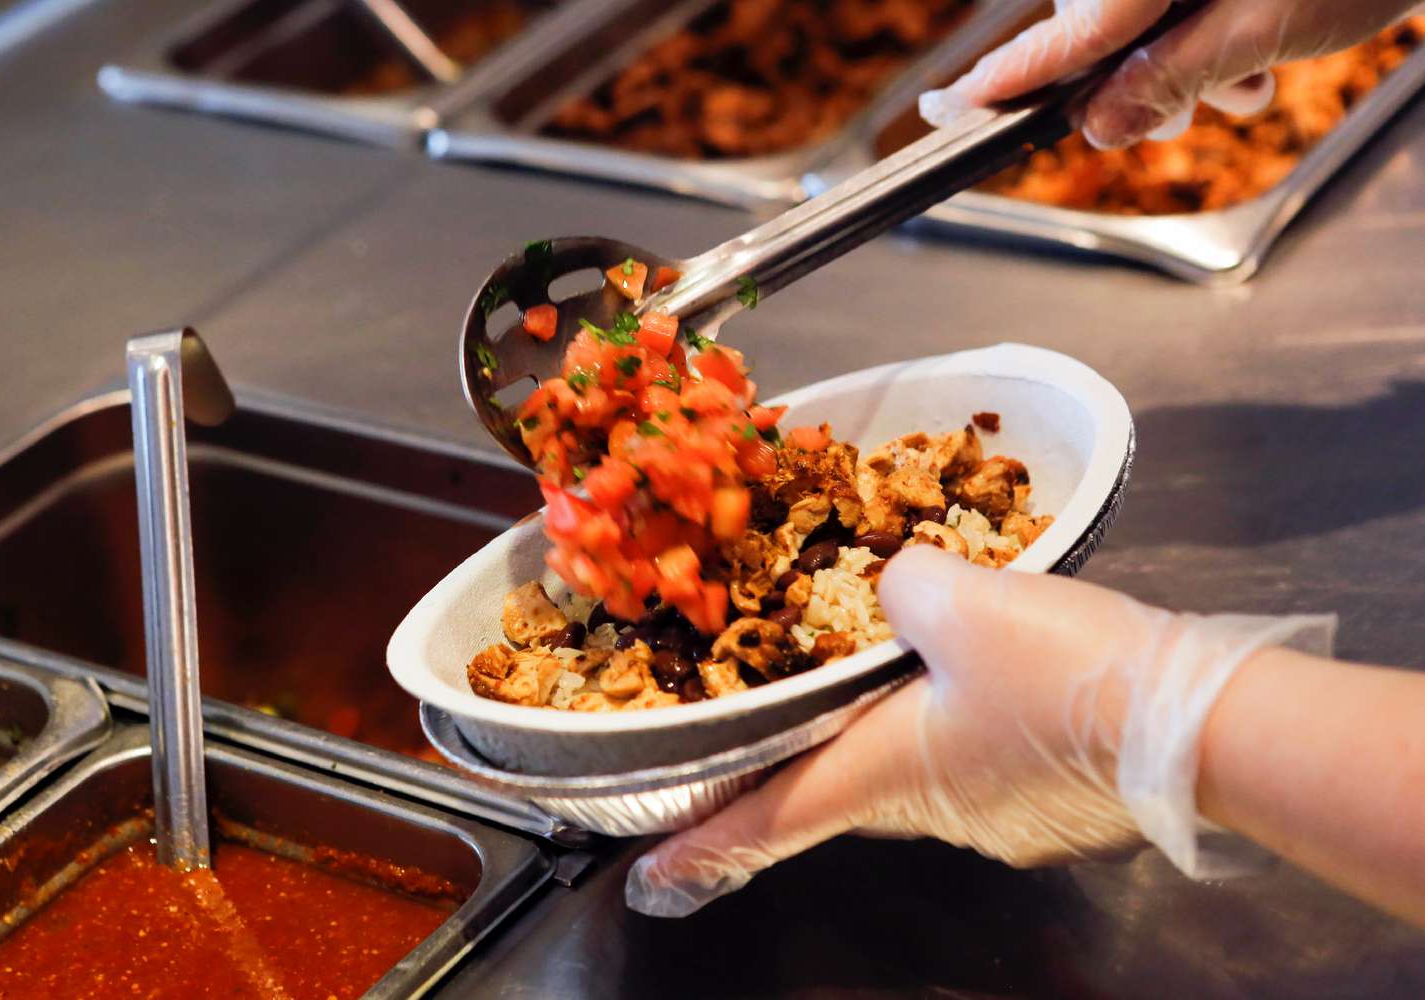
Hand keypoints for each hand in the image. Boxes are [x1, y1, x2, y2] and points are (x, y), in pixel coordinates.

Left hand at [626, 546, 1332, 917]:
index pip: (773, 819)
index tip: (649, 880)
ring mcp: (1000, 823)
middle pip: (848, 786)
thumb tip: (899, 584)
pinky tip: (1010, 681)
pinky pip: (987, 764)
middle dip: (820, 753)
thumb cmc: (1067, 673)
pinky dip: (977, 725)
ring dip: (911, 726)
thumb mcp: (964, 599)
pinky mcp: (1054, 811)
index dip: (706, 847)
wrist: (1202, 724)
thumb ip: (904, 585)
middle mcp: (935, 814)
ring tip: (926, 670)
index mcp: (889, 774)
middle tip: (801, 712)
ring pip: (923, 771)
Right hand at [918, 0, 1421, 147]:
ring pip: (1143, 33)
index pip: (1061, 35)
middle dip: (1134, 89)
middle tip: (1184, 116)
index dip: (1005, 80)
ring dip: (1185, 74)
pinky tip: (1257, 53)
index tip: (945, 108)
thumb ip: (1167, 79)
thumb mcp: (1259, 28)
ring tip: (1248, 76)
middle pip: (1097, 38)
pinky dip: (1209, 45)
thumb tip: (1095, 125)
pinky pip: (1178, 13)